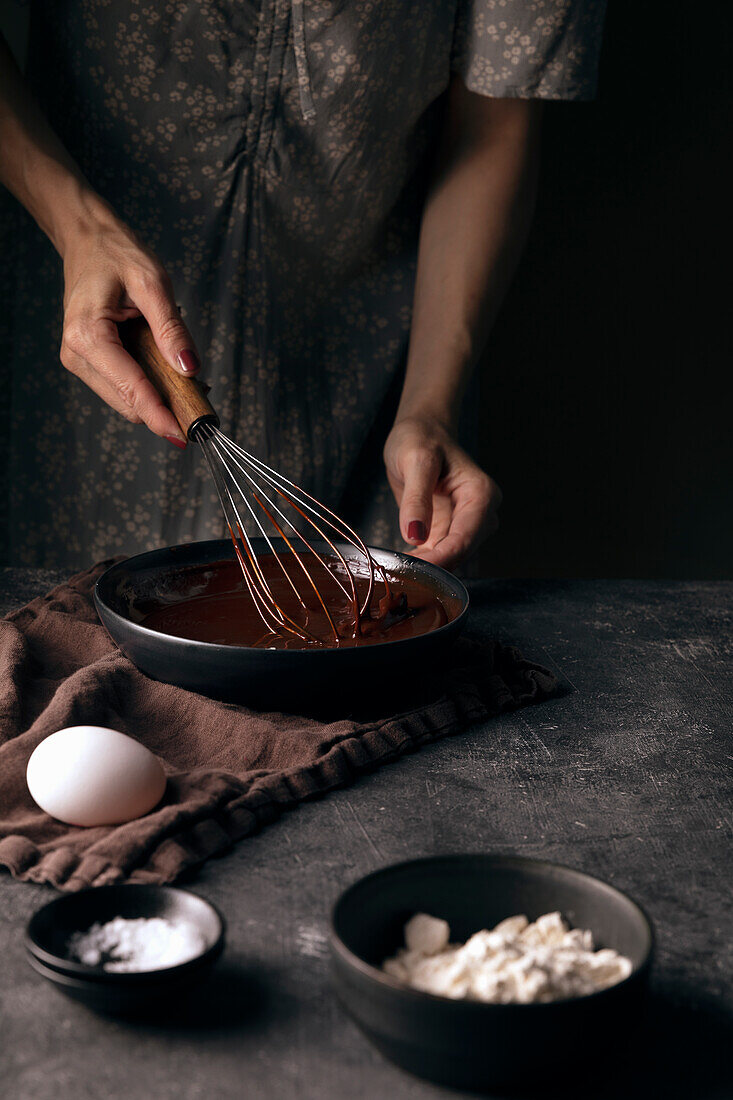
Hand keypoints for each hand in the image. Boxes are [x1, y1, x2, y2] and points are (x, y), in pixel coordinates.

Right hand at [59, 206, 199, 446]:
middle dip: (166, 406)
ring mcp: (79, 362)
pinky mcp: (88, 363)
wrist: (88, 240)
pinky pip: (123, 387)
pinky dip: (148, 386)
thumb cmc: (116, 254)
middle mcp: (77, 355)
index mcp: (88, 336)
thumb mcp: (153, 283)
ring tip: (187, 376)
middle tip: (203, 395)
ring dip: (158, 397)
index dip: (160, 415)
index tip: (185, 435)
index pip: (131, 390)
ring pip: (126, 401)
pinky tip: (167, 370)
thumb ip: (172, 329)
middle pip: (129, 404)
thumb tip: (189, 368)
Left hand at [383, 416, 501, 569]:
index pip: (463, 539)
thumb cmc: (421, 437)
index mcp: (481, 494)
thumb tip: (414, 535)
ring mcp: (467, 523)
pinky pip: (440, 554)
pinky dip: (422, 562)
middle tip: (398, 574)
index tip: (411, 570)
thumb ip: (416, 498)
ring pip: (451, 559)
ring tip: (396, 569)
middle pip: (460, 553)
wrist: (421, 432)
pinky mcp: (450, 529)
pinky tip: (401, 564)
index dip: (439, 560)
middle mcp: (481, 513)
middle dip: (432, 567)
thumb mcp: (415, 460)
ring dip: (426, 568)